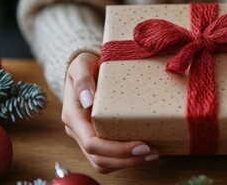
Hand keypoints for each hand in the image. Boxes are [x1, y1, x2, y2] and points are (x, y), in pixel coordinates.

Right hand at [61, 53, 158, 172]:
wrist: (86, 67)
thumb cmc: (86, 65)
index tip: (142, 145)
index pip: (92, 143)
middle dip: (127, 160)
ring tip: (153, 154)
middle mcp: (78, 131)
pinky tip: (145, 151)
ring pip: (103, 163)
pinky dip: (126, 159)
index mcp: (73, 116)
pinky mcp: (97, 137)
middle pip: (99, 159)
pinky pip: (109, 158)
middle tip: (153, 153)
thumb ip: (82, 79)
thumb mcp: (81, 64)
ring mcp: (86, 136)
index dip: (117, 150)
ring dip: (128, 163)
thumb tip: (87, 101)